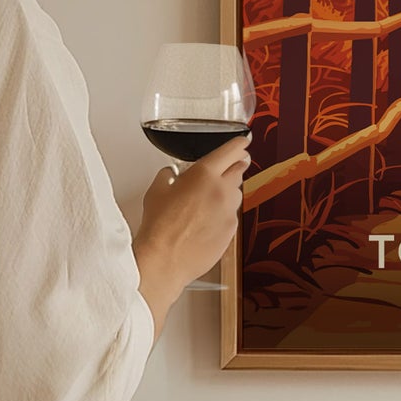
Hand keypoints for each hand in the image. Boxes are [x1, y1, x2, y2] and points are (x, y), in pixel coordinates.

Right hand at [133, 135, 250, 334]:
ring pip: (236, 194)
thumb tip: (171, 174)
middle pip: (238, 170)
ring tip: (207, 201)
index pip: (230, 151)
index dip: (238, 144)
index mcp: (204, 174)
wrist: (165, 259)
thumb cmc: (159, 226)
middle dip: (234, 166)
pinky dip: (223, 214)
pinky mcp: (232, 231)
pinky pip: (232, 216)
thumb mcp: (156, 191)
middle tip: (228, 167)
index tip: (243, 142)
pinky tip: (206, 222)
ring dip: (227, 192)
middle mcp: (222, 190)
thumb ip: (168, 176)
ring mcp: (229, 212)